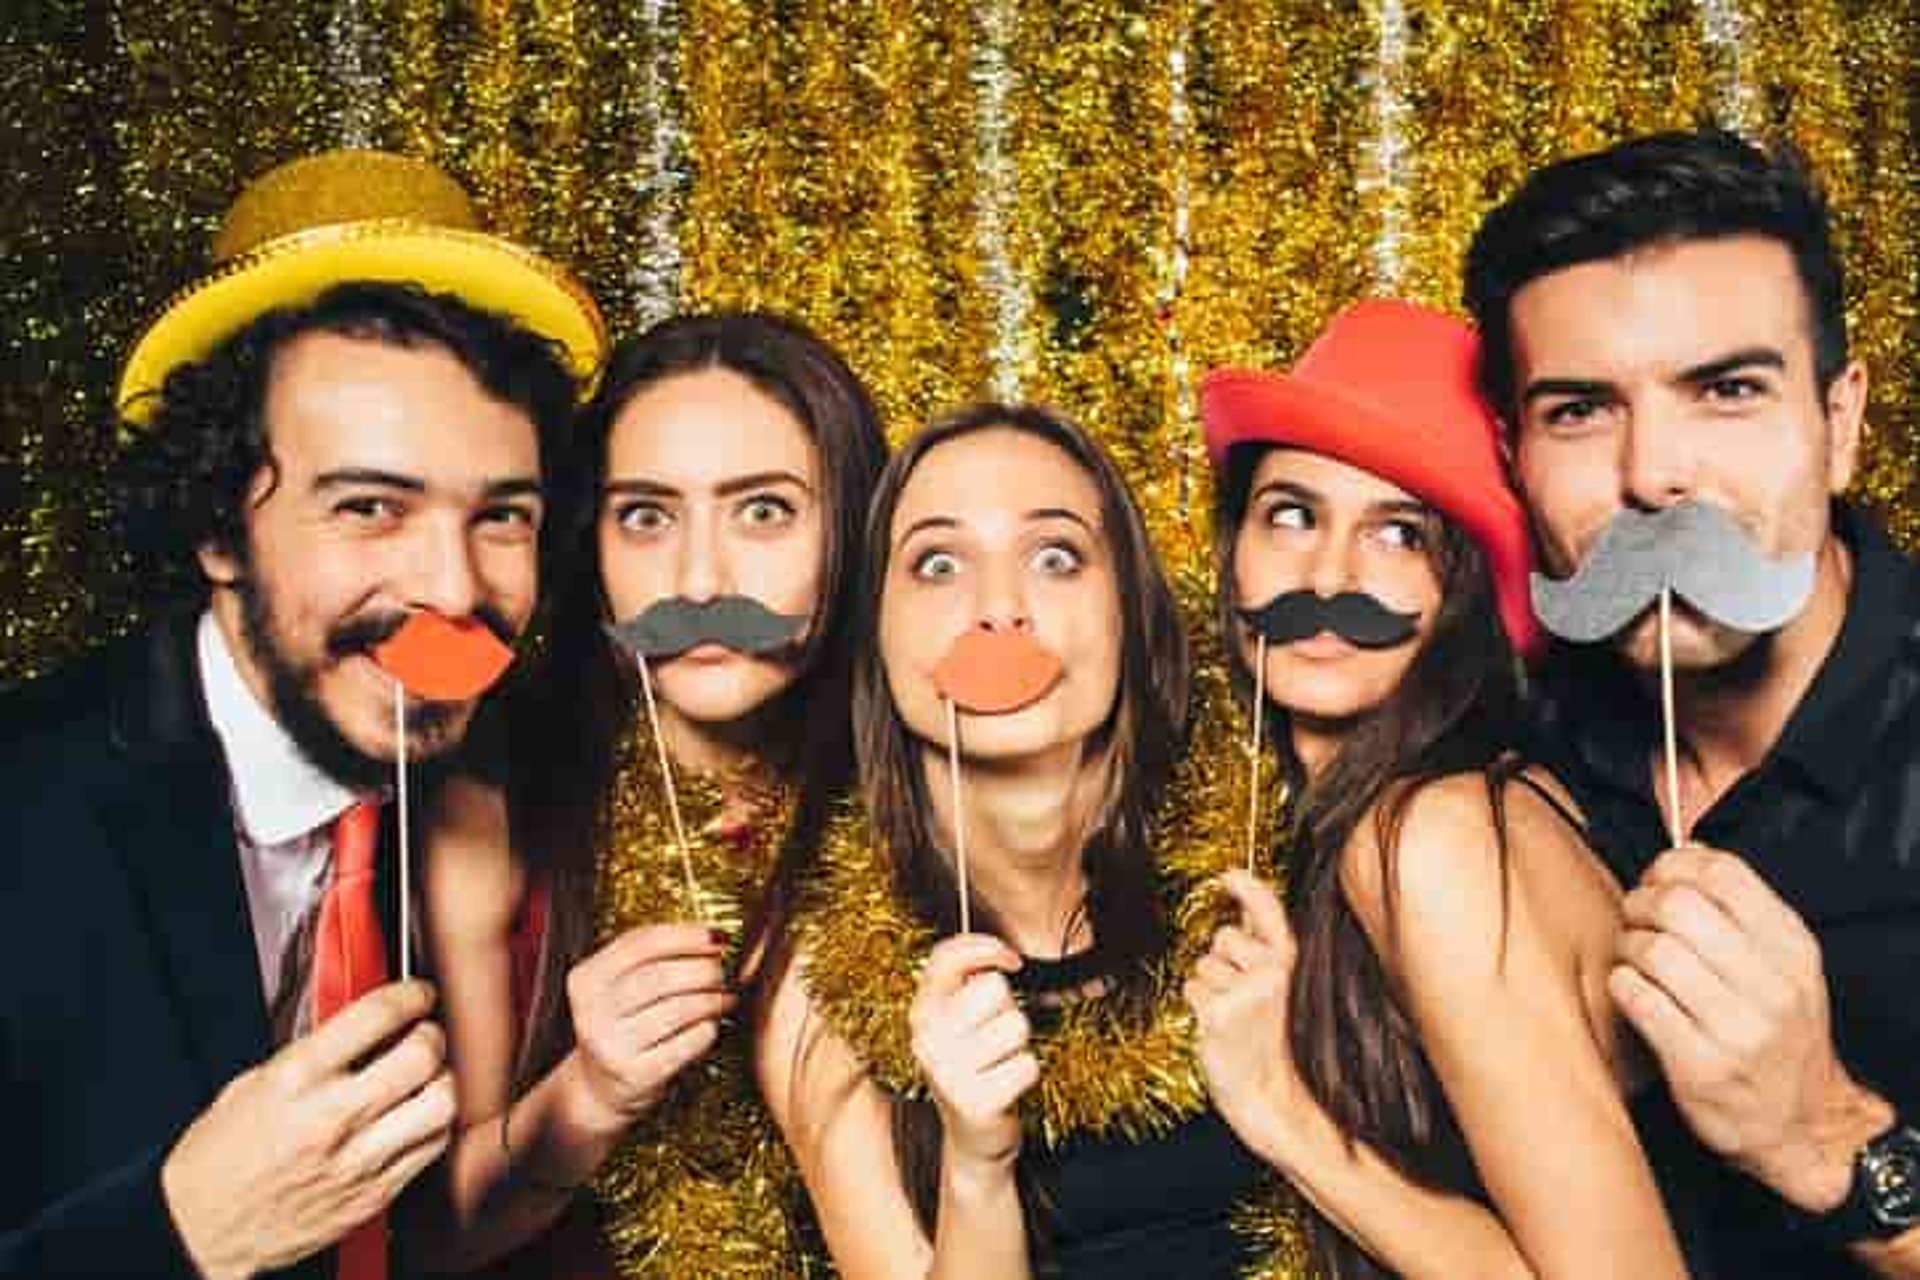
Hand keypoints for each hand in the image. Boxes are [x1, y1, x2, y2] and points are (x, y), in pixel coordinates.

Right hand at [161, 980, 456, 1279]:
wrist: (199, 1230)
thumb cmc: (217, 1159)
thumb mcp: (252, 1084)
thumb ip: (311, 1052)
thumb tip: (361, 1026)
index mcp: (296, 1079)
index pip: (376, 1016)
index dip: (410, 995)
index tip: (417, 994)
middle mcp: (331, 1117)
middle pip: (421, 1055)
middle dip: (431, 1034)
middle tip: (424, 1034)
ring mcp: (358, 1159)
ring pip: (441, 1103)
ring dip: (442, 1081)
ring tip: (426, 1078)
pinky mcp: (374, 1194)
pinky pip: (433, 1147)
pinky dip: (435, 1124)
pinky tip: (418, 1117)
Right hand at [564, 922, 732, 1131]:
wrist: (599, 1086)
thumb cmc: (623, 1023)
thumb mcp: (620, 985)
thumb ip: (653, 956)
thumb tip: (711, 936)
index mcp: (587, 978)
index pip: (642, 943)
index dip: (686, 936)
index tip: (718, 935)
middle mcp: (592, 1012)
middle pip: (662, 976)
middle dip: (704, 968)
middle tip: (724, 971)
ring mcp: (611, 1046)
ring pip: (678, 1009)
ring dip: (712, 998)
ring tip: (726, 996)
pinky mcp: (635, 1075)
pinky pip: (687, 1043)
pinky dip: (707, 1029)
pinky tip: (712, 1024)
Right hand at [910, 934, 1037, 1170]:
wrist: (973, 1136)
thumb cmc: (974, 1065)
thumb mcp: (959, 1019)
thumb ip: (968, 979)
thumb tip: (1003, 955)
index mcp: (921, 1013)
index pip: (946, 957)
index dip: (985, 947)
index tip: (1010, 960)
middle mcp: (927, 1040)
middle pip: (994, 988)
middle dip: (1006, 1010)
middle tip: (993, 1039)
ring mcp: (948, 1073)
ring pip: (1016, 1025)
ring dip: (1018, 1046)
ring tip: (998, 1064)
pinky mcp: (976, 1103)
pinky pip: (1028, 1065)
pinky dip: (1026, 1075)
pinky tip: (1005, 1089)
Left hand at [1185, 871, 1309, 1146]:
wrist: (1270, 1095)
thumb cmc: (1266, 1040)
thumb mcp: (1273, 988)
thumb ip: (1259, 947)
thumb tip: (1240, 905)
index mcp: (1287, 961)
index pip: (1268, 910)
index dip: (1247, 887)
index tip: (1228, 875)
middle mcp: (1272, 971)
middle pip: (1222, 937)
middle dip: (1220, 961)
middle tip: (1239, 998)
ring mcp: (1247, 992)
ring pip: (1202, 966)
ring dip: (1208, 989)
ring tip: (1232, 1018)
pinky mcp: (1221, 1013)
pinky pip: (1192, 989)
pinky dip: (1197, 1008)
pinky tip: (1219, 1029)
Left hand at [1609, 844, 1891, 1210]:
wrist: (1801, 1125)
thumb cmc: (1779, 1034)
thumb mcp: (1786, 967)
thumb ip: (1742, 910)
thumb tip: (1686, 851)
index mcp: (1793, 949)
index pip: (1722, 873)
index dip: (1672, 866)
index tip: (1657, 880)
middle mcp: (1772, 986)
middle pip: (1678, 905)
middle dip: (1640, 904)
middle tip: (1635, 919)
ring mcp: (1737, 1029)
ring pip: (1652, 950)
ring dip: (1627, 946)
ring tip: (1634, 958)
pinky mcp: (1699, 1067)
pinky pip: (1637, 998)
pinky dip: (1621, 984)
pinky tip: (1631, 990)